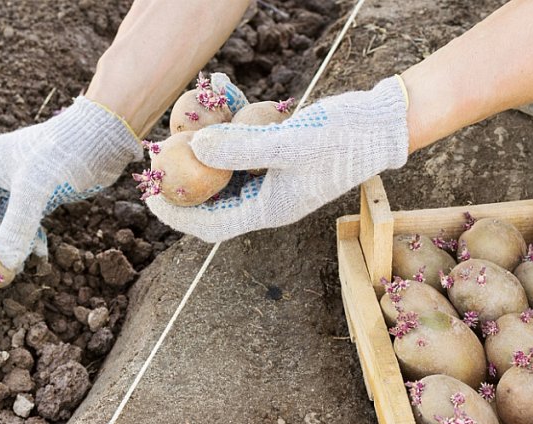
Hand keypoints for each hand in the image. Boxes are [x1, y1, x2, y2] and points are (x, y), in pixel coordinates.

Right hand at [0, 97, 141, 269]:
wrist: (103, 137)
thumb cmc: (63, 153)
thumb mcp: (36, 190)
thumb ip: (18, 226)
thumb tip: (6, 262)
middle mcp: (0, 172)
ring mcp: (22, 182)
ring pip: (4, 218)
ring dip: (7, 242)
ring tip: (16, 266)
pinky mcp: (43, 191)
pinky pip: (27, 219)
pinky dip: (29, 237)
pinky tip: (40, 253)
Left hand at [146, 76, 408, 242]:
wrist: (382, 123)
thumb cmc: (343, 138)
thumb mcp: (291, 142)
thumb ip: (242, 147)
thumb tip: (195, 147)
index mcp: (269, 209)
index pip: (211, 224)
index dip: (177, 215)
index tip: (149, 196)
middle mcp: (267, 197)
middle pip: (212, 197)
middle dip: (184, 177)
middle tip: (159, 153)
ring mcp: (272, 176)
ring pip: (225, 167)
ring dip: (206, 143)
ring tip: (187, 116)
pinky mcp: (278, 154)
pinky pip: (244, 143)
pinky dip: (232, 122)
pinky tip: (224, 90)